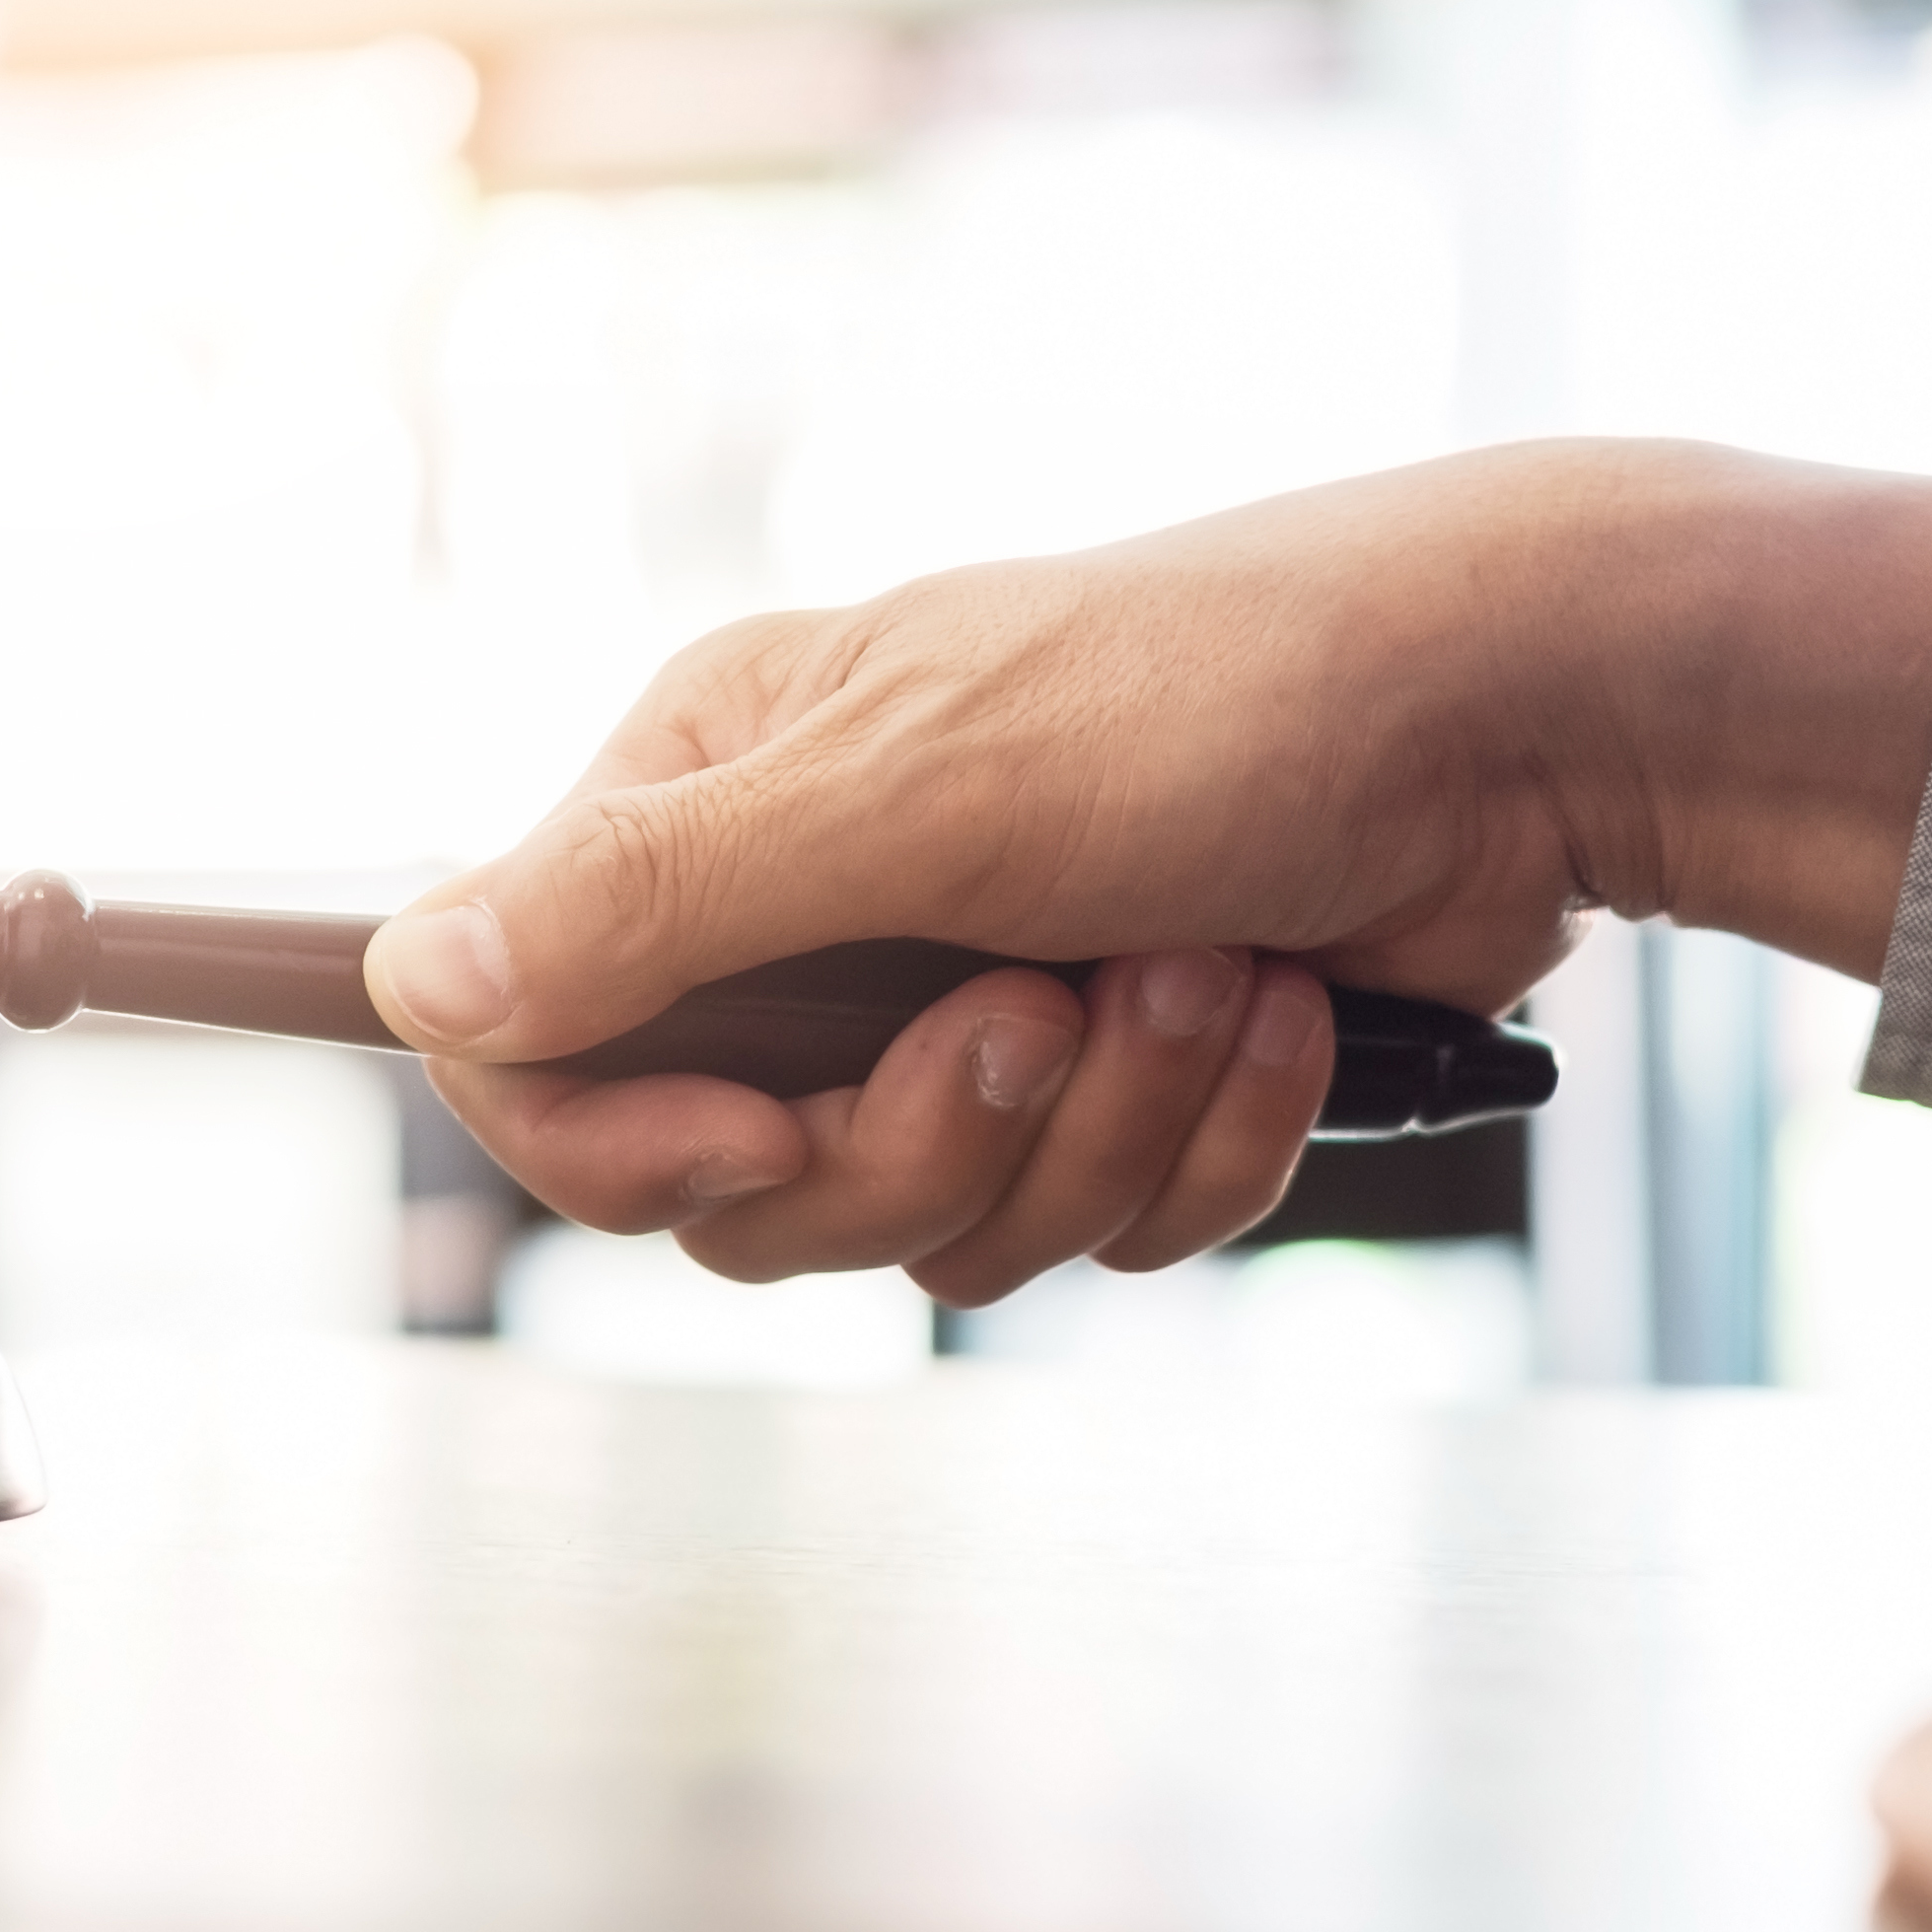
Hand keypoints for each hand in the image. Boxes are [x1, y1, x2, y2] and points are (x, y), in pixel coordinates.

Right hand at [368, 442, 1931, 1301]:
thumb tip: (417, 979)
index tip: (765, 1132)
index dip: (628, 1143)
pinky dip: (1201, 1146)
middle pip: (747, 1192)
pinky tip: (1278, 1017)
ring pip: (935, 1232)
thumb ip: (656, 901)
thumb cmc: (1223, 698)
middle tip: (1040, 1018)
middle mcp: (820, 912)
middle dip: (924, 1141)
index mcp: (721, 802)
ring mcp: (968, 1008)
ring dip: (1098, 1130)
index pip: (536, 1047)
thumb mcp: (911, 787)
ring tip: (1198, 975)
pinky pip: (1095, 1233)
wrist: (1514, 727)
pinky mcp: (1112, 1087)